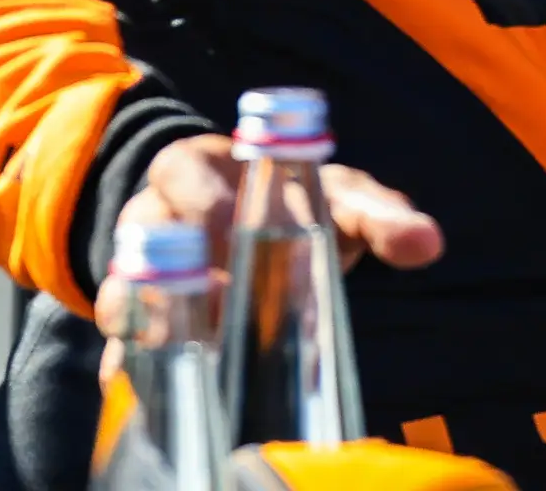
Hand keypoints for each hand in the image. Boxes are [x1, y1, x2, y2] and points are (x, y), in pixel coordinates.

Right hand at [93, 133, 443, 332]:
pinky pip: (118, 335)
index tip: (235, 230)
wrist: (240, 220)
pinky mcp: (131, 313)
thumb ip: (379, 216)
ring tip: (192, 344)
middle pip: (147, 233)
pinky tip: (137, 380)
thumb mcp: (333, 198)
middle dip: (178, 267)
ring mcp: (134, 264)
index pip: (187, 173)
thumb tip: (428, 244)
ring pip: (121, 286)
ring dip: (151, 317)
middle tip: (219, 301)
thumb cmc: (292, 201)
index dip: (208, 204)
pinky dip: (125, 358)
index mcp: (196, 165)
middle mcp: (154, 210)